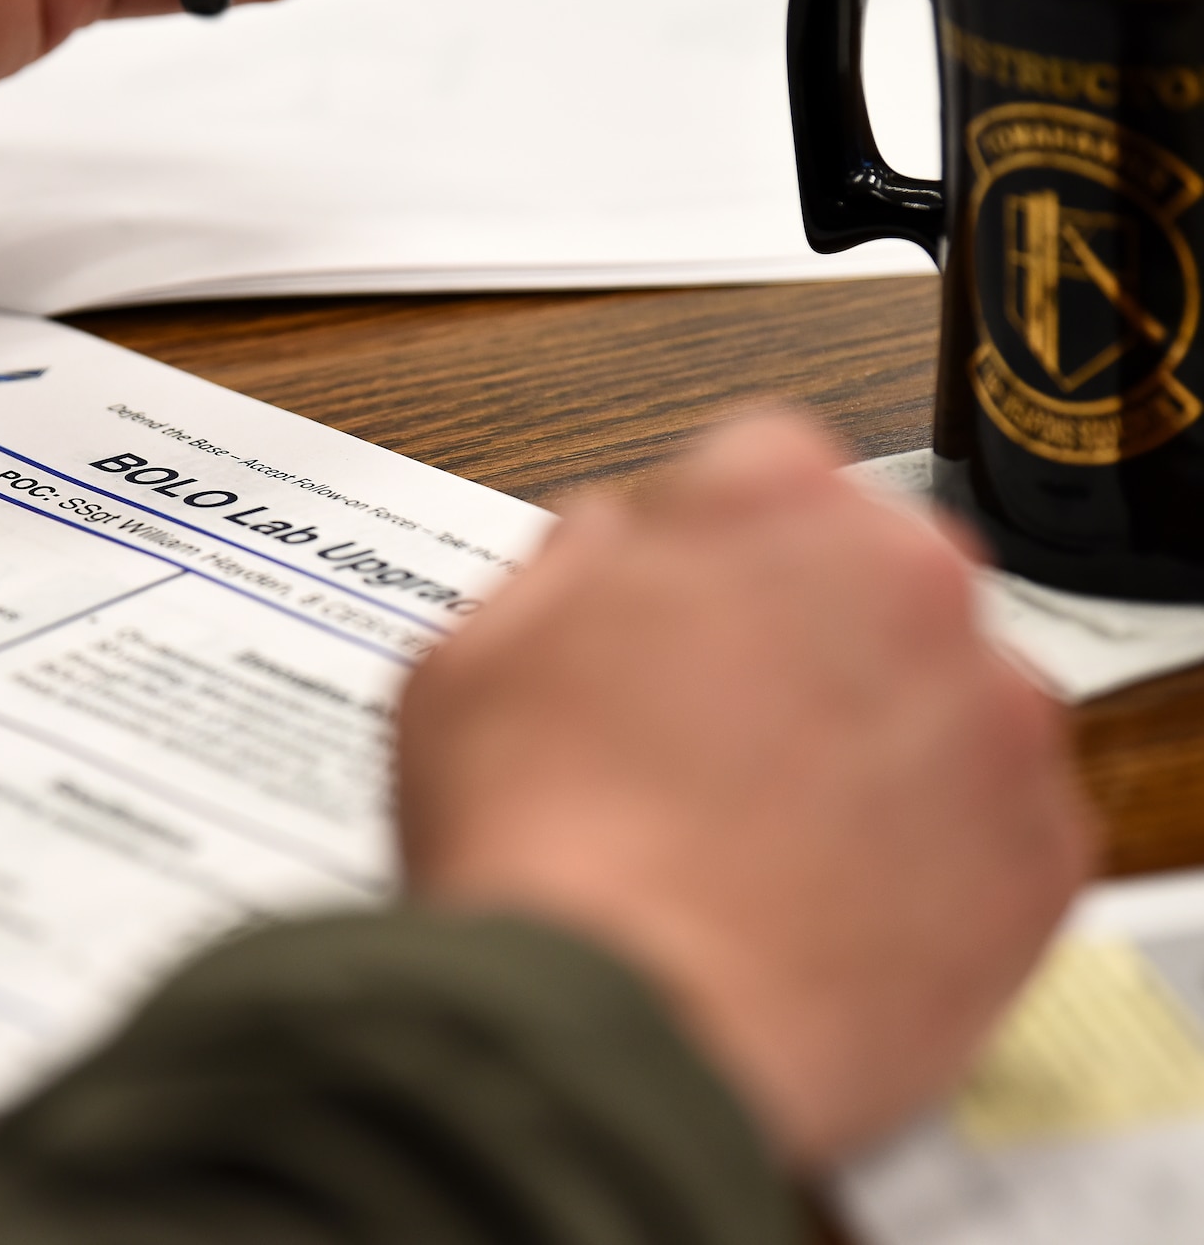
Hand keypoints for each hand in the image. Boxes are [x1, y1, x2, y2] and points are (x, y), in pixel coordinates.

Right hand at [398, 412, 1093, 1166]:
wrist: (608, 1036)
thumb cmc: (532, 846)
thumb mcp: (468, 658)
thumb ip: (561, 566)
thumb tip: (611, 545)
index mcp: (763, 502)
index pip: (764, 471)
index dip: (708, 554)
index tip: (684, 618)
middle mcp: (905, 581)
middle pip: (868, 578)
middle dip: (802, 638)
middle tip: (716, 739)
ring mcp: (991, 721)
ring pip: (940, 699)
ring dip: (872, 743)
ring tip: (763, 841)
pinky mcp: (1039, 855)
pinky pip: (987, 827)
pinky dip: (925, 856)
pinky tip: (823, 904)